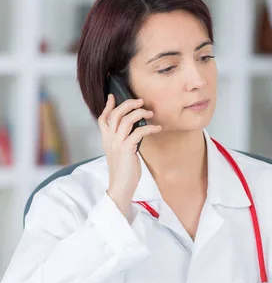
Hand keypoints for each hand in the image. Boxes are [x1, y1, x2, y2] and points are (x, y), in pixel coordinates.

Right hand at [98, 94, 161, 215]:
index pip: (103, 118)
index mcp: (106, 139)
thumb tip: (133, 129)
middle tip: (141, 102)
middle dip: (129, 104)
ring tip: (150, 114)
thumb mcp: (120, 153)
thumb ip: (122, 140)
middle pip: (116, 114)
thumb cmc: (124, 171)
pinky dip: (150, 128)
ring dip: (140, 113)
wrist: (121, 186)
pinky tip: (157, 129)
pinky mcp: (127, 149)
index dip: (108, 106)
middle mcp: (110, 139)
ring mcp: (117, 143)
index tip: (112, 96)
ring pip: (126, 120)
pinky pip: (138, 132)